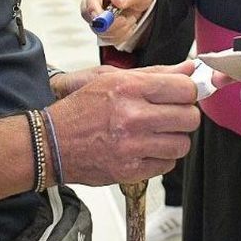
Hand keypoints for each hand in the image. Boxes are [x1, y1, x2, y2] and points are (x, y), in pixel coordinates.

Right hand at [46, 61, 199, 184]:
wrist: (51, 144)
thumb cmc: (79, 110)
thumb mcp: (112, 79)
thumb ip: (155, 73)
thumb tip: (188, 70)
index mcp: (128, 88)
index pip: (184, 89)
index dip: (188, 92)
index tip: (182, 95)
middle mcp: (131, 116)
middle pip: (189, 118)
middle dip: (184, 116)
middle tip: (171, 115)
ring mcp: (131, 146)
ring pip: (182, 144)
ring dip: (174, 139)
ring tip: (157, 133)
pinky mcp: (130, 170)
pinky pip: (168, 164)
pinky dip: (161, 157)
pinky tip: (146, 148)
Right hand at [82, 0, 155, 46]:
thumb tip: (116, 0)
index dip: (93, 7)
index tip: (103, 19)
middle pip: (88, 14)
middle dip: (108, 23)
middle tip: (125, 20)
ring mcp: (96, 13)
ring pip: (97, 29)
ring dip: (118, 29)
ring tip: (131, 19)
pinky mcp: (101, 26)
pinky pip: (106, 37)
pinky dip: (120, 35)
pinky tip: (128, 25)